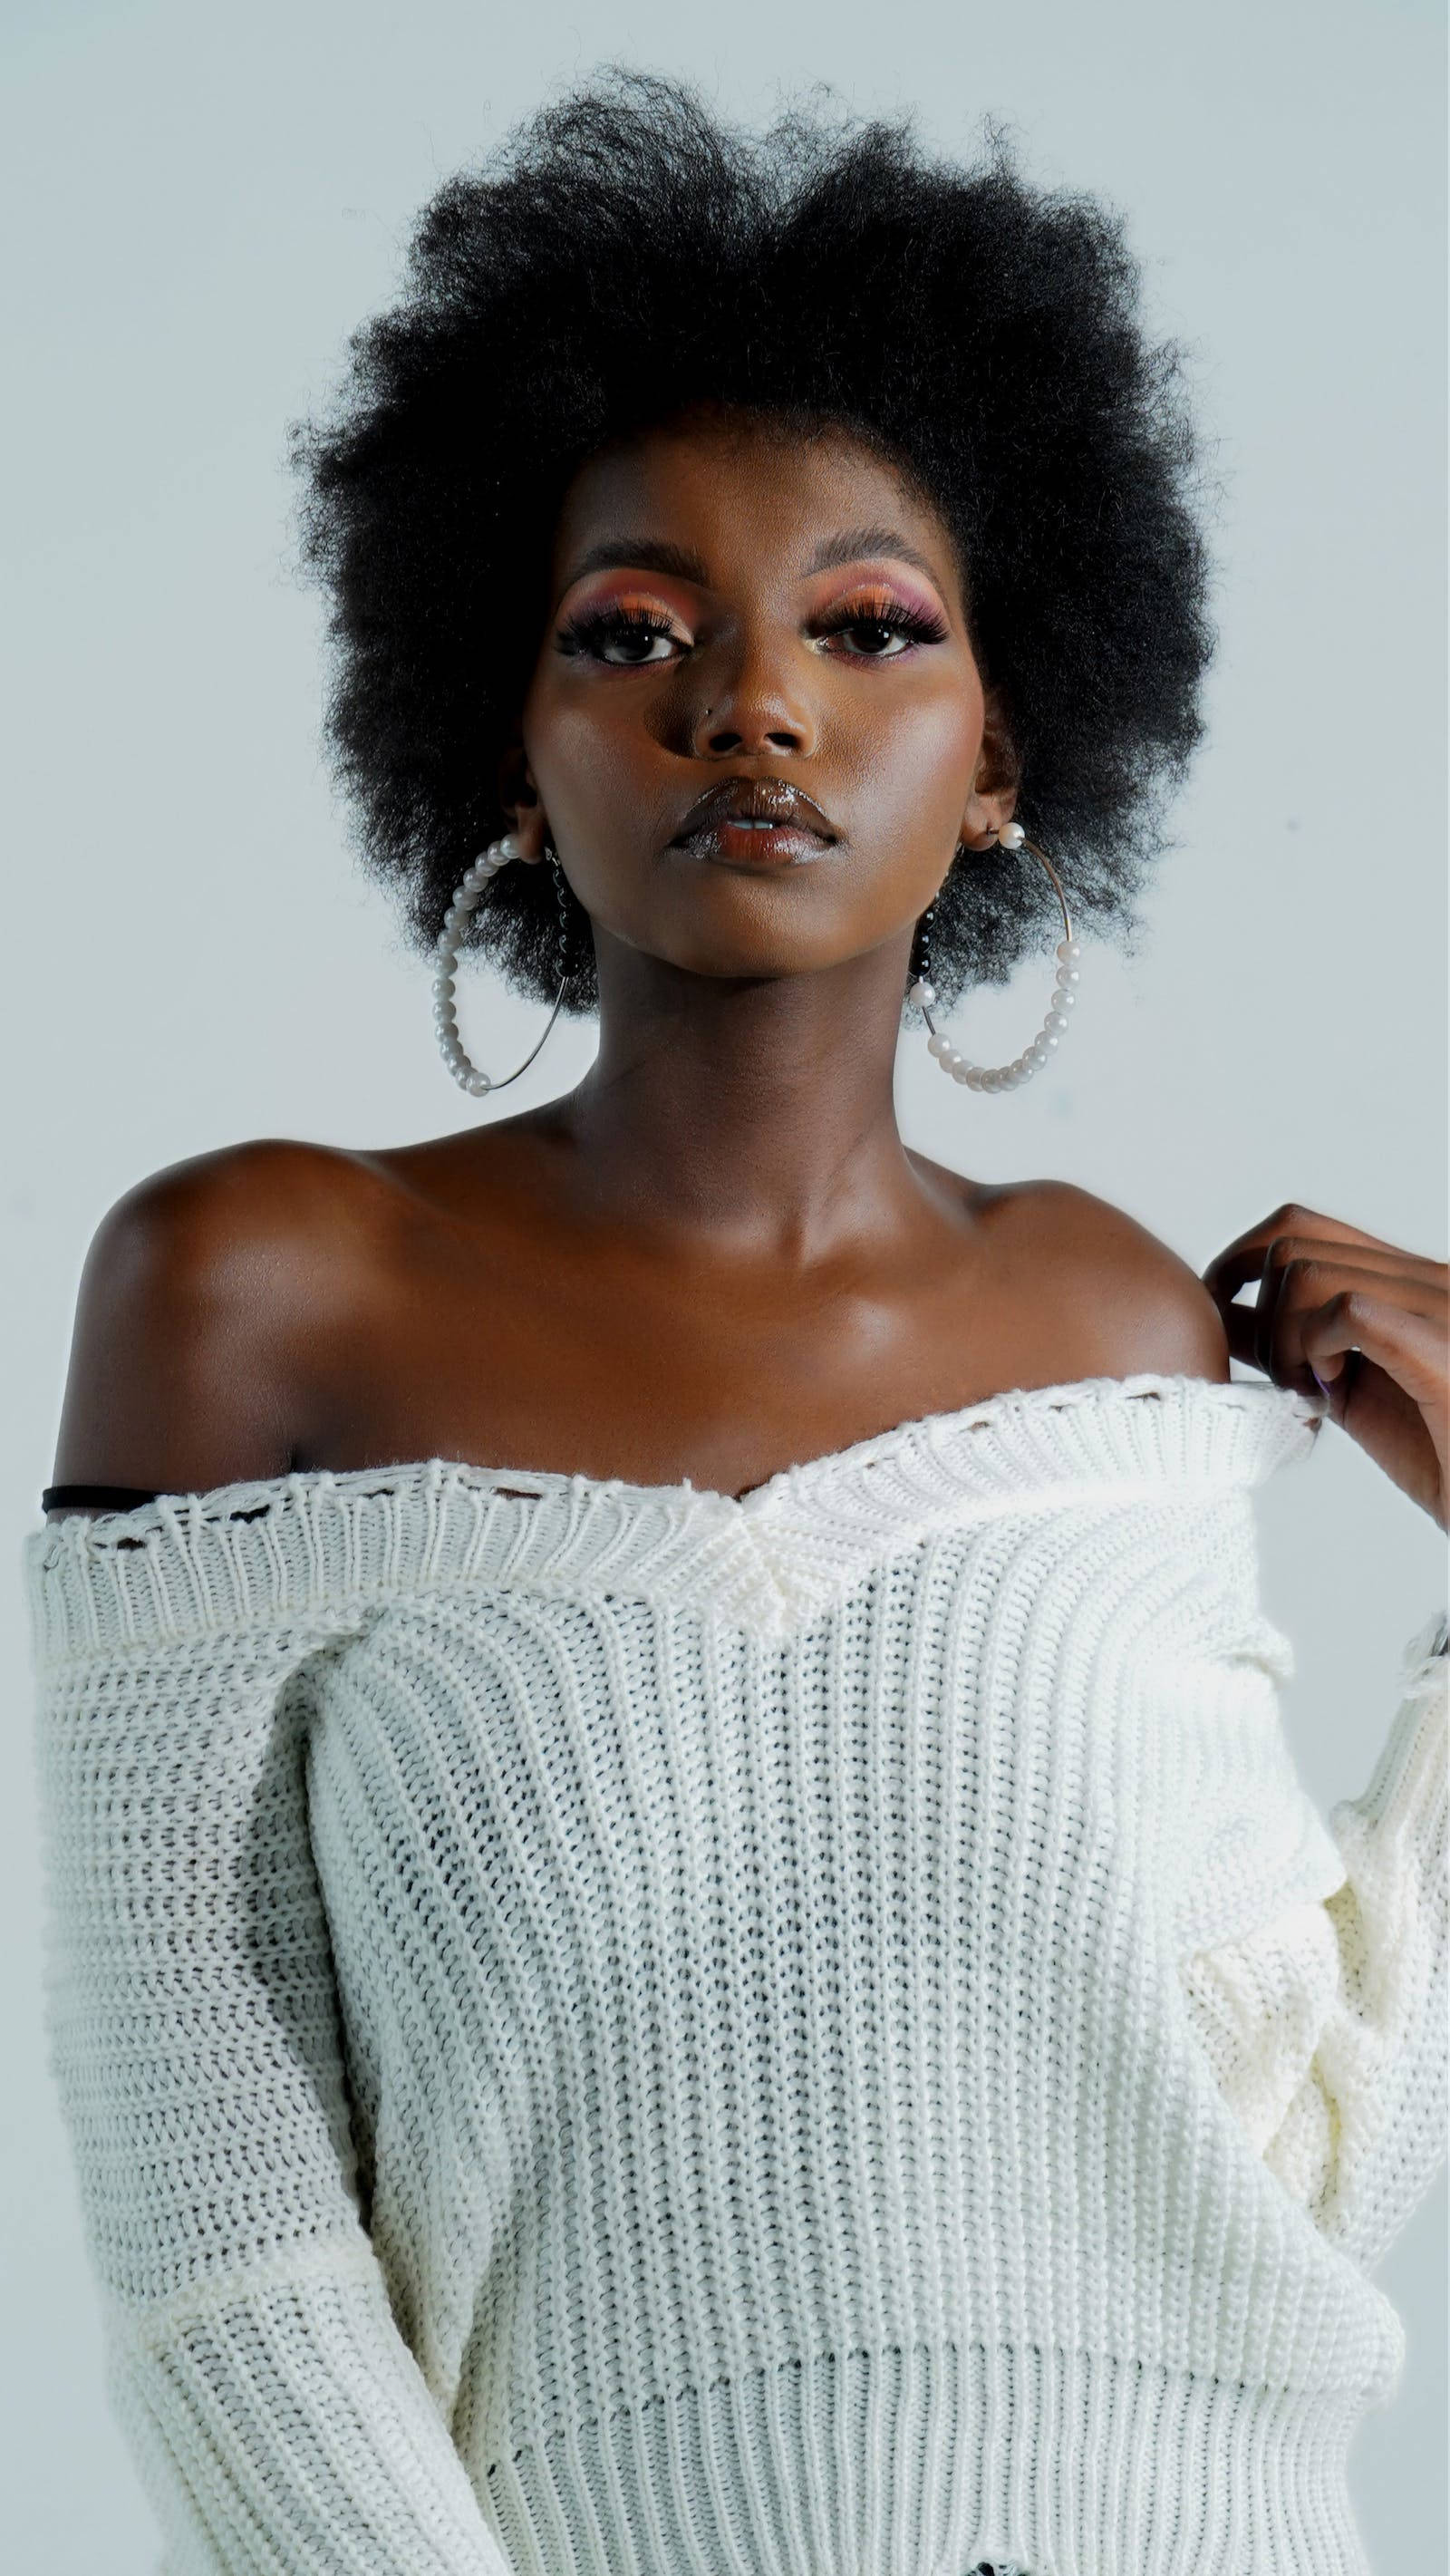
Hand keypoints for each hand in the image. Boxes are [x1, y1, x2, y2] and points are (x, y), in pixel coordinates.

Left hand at [1201, 1203, 1448, 1529]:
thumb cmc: (1441, 1460)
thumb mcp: (1353, 1392)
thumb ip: (1300, 1348)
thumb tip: (1229, 1316)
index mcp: (1412, 1282)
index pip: (1304, 1226)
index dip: (1244, 1263)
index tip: (1231, 1319)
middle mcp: (1433, 1279)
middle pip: (1292, 1242)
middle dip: (1261, 1311)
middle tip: (1287, 1379)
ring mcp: (1443, 1306)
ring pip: (1306, 1272)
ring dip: (1284, 1338)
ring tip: (1313, 1391)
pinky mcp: (1444, 1347)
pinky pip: (1347, 1309)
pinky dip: (1316, 1348)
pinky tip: (1335, 1390)